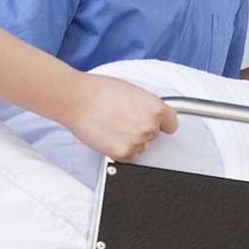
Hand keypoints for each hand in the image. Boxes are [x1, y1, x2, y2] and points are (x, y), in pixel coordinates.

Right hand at [63, 73, 178, 162]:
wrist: (77, 99)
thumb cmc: (100, 91)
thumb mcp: (134, 92)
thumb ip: (147, 106)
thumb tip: (151, 115)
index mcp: (156, 108)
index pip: (171, 123)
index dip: (162, 122)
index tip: (156, 122)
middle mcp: (149, 126)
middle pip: (154, 135)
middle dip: (141, 129)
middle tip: (124, 119)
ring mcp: (137, 141)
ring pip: (140, 146)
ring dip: (130, 140)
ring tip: (113, 125)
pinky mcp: (122, 154)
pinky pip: (128, 158)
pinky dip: (119, 151)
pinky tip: (109, 136)